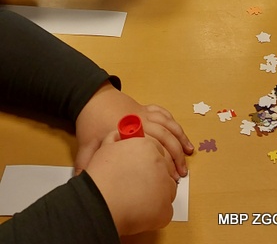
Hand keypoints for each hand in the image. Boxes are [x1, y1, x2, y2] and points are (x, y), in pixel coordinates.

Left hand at [75, 82, 193, 179]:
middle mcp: (141, 119)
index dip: (164, 161)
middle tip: (182, 171)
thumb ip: (88, 164)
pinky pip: (163, 113)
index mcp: (129, 130)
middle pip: (165, 135)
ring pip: (168, 123)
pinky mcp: (144, 107)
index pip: (153, 145)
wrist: (90, 96)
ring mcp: (144, 112)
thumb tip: (85, 182)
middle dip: (177, 153)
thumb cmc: (90, 121)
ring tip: (189, 152)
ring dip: (180, 137)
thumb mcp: (86, 144)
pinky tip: (178, 132)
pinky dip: (173, 122)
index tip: (170, 177)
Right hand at [86, 135, 176, 235]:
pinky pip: (166, 210)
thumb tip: (119, 135)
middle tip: (141, 187)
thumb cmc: (100, 177)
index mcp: (146, 145)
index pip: (157, 151)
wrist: (99, 202)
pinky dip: (157, 213)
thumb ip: (115, 139)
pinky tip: (142, 213)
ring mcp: (165, 184)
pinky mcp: (165, 207)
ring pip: (168, 189)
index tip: (143, 170)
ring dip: (158, 193)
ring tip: (140, 201)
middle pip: (165, 169)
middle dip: (155, 177)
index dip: (149, 162)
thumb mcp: (105, 148)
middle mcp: (159, 162)